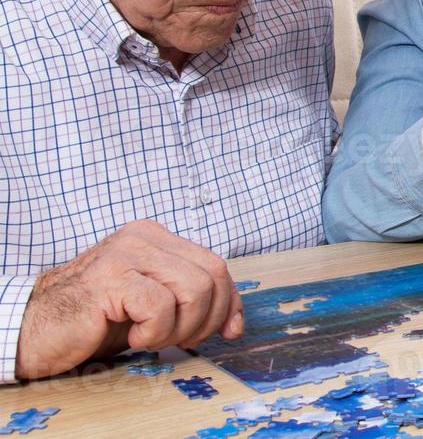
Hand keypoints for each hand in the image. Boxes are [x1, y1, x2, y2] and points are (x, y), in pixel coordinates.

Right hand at [15, 220, 242, 379]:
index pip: (216, 265)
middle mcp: (143, 237)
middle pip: (213, 275)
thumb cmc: (93, 321)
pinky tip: (131, 336)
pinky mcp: (111, 278)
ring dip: (180, 328)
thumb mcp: (151, 306)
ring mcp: (126, 254)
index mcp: (156, 238)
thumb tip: (234, 323)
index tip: (229, 330)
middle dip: (208, 318)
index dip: (230, 302)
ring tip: (150, 337)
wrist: (32, 330)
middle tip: (181, 340)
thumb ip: (189, 301)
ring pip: (194, 290)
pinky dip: (154, 332)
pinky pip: (161, 307)